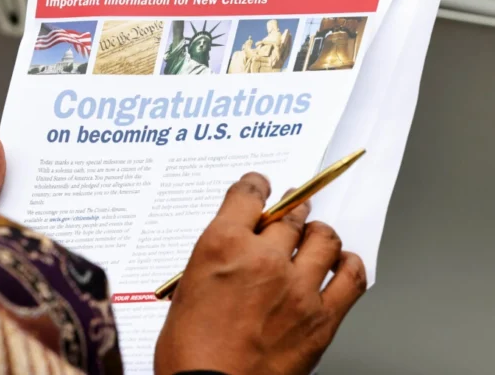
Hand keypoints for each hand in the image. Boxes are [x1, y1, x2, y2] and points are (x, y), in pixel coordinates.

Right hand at [155, 173, 366, 374]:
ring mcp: (297, 287)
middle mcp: (263, 259)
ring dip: (318, 234)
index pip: (247, 195)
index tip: (260, 187)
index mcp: (221, 246)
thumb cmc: (190, 352)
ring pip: (324, 239)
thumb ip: (216, 260)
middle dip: (292, 210)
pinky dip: (349, 265)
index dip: (257, 186)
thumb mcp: (187, 290)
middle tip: (292, 211)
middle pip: (290, 215)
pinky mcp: (321, 318)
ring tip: (315, 237)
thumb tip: (237, 249)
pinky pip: (352, 278)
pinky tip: (342, 265)